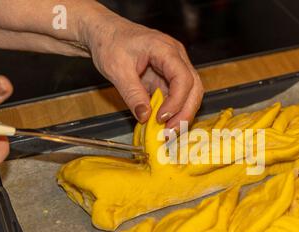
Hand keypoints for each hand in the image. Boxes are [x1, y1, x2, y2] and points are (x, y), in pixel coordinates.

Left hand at [81, 14, 203, 129]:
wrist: (104, 33)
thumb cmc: (110, 42)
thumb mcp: (116, 69)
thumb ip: (132, 94)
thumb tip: (144, 116)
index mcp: (165, 49)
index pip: (183, 78)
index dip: (176, 101)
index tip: (161, 118)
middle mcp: (176, 57)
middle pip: (194, 87)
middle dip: (185, 112)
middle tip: (170, 132)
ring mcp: (174, 67)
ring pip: (190, 94)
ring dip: (181, 114)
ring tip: (168, 132)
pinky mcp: (167, 77)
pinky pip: (177, 97)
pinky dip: (173, 112)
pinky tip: (163, 124)